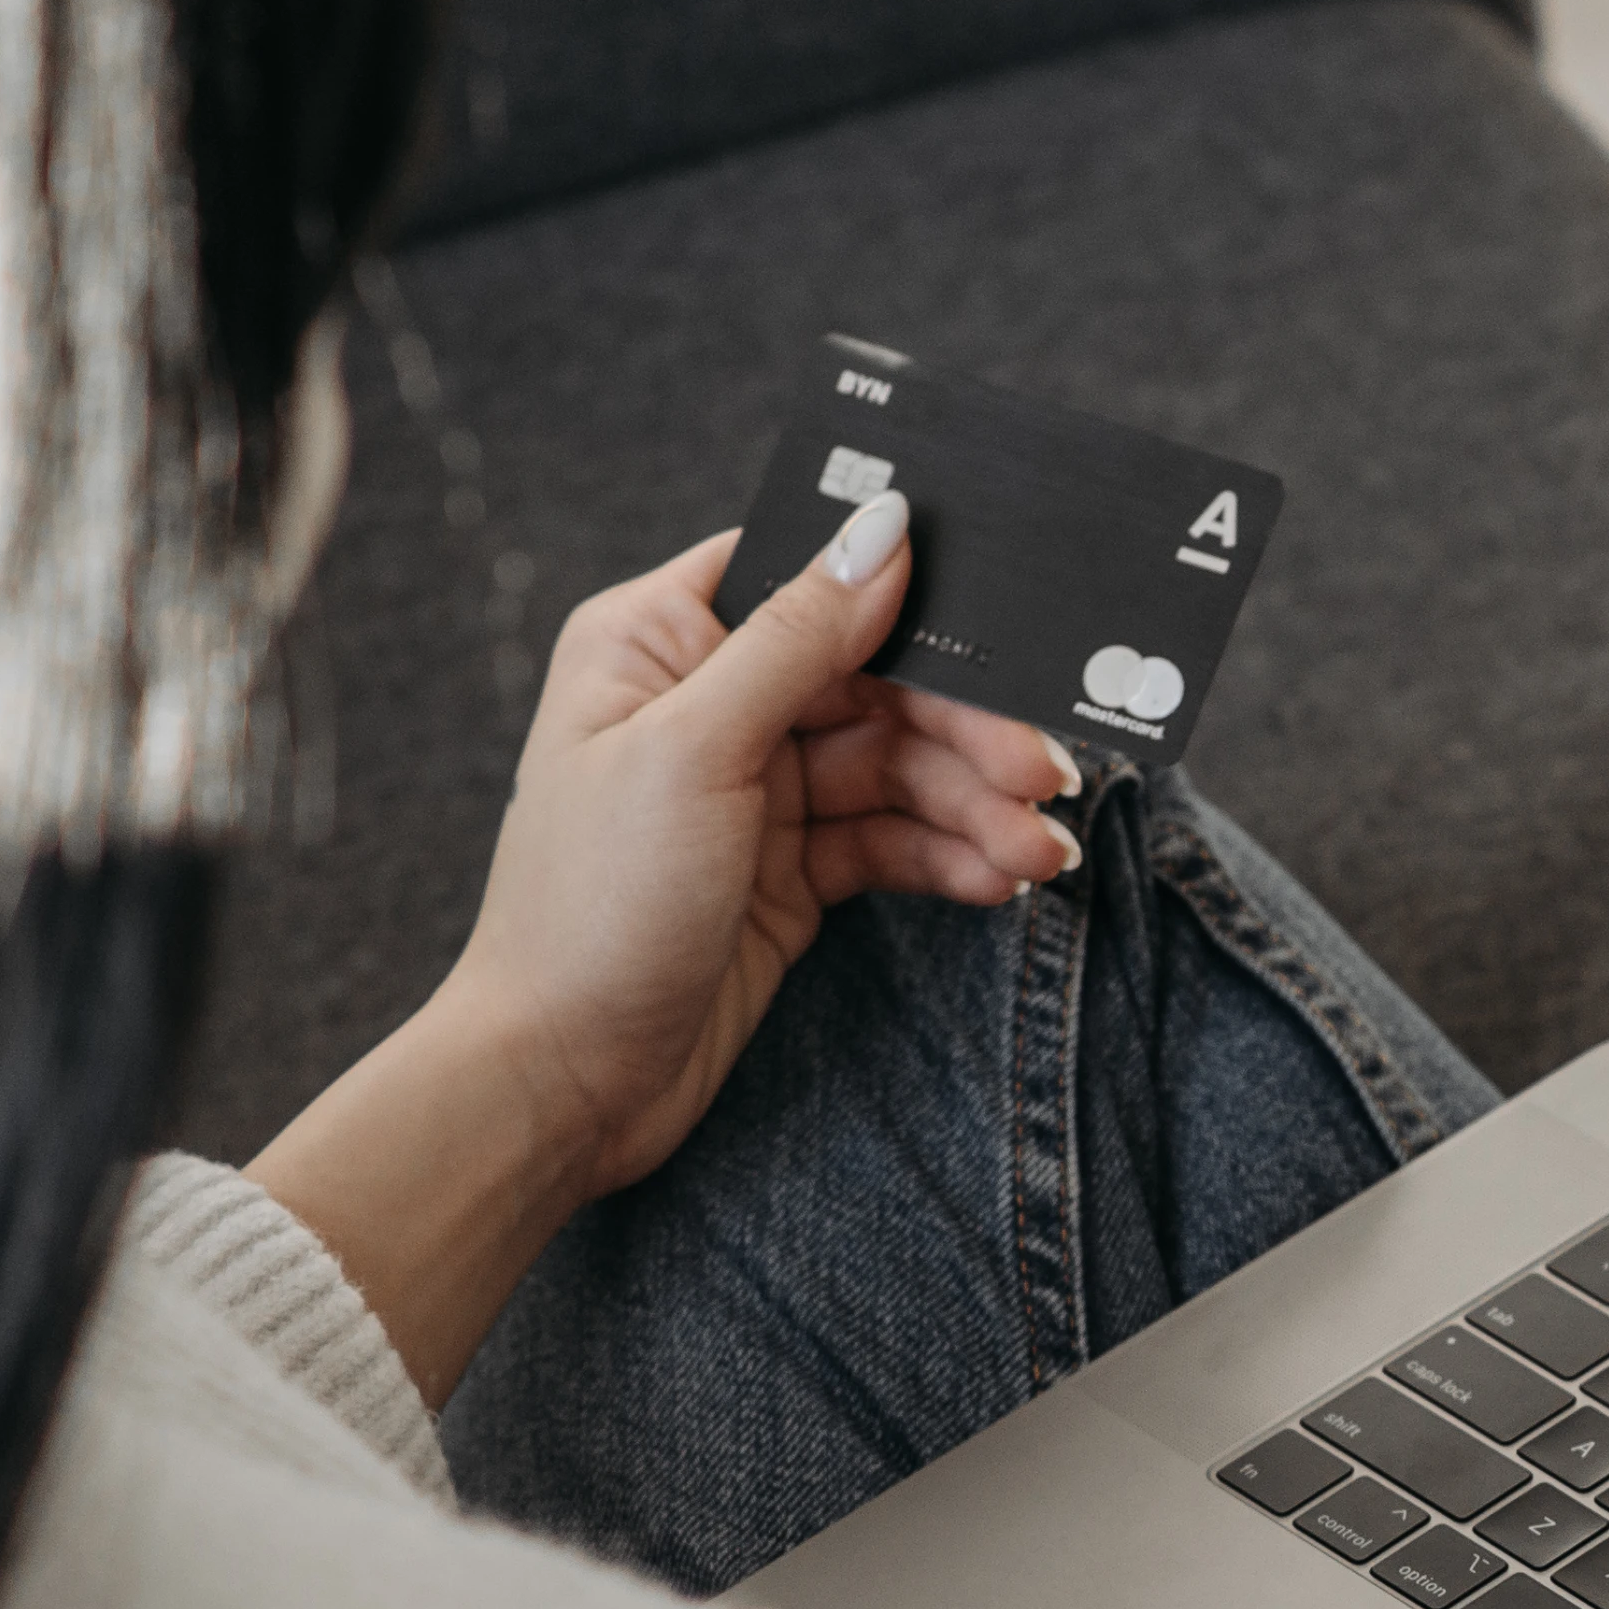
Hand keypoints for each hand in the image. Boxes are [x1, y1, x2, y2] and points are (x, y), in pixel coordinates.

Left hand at [253, 498, 1083, 1401]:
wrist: (564, 1079)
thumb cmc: (591, 906)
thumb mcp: (695, 752)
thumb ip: (796, 640)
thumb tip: (882, 529)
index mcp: (660, 642)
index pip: (804, 578)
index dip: (902, 591)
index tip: (1003, 619)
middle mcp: (710, 703)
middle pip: (876, 681)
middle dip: (967, 731)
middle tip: (1044, 776)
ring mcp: (757, 789)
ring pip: (900, 767)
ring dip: (976, 806)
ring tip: (1038, 855)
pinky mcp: (793, 869)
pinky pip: (894, 839)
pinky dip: (951, 856)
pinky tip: (998, 881)